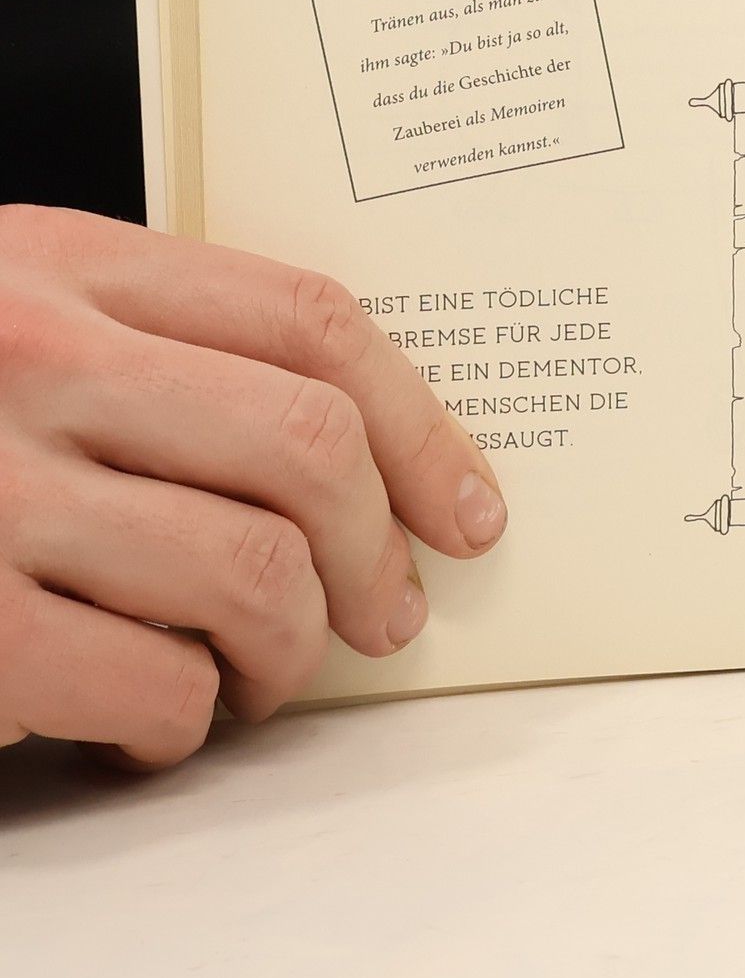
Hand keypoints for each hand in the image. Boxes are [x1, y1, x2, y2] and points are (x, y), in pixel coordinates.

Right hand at [0, 206, 507, 765]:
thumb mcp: (18, 310)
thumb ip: (158, 343)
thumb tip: (355, 451)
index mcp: (68, 260)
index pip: (312, 324)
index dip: (424, 424)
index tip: (468, 508)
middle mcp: (32, 353)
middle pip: (306, 450)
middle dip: (379, 551)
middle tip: (389, 613)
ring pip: (249, 572)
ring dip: (289, 652)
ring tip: (266, 674)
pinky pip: (147, 680)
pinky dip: (181, 717)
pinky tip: (157, 716)